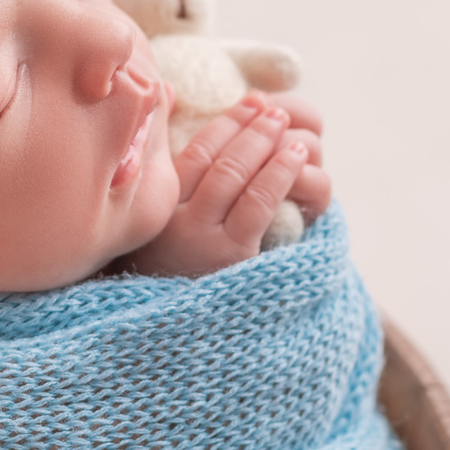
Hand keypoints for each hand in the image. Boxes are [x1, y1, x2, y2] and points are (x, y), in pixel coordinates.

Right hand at [118, 91, 330, 276]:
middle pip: (212, 158)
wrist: (174, 345)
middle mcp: (172, 221)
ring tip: (284, 123)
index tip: (247, 104)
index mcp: (154, 211)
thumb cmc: (174, 282)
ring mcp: (200, 239)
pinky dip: (277, 172)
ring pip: (234, 174)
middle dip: (246, 126)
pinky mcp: (230, 256)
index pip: (189, 153)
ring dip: (263, 142)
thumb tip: (179, 116)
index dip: (222, 124)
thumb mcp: (161, 236)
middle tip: (270, 108)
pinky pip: (257, 203)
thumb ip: (174, 189)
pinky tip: (295, 156)